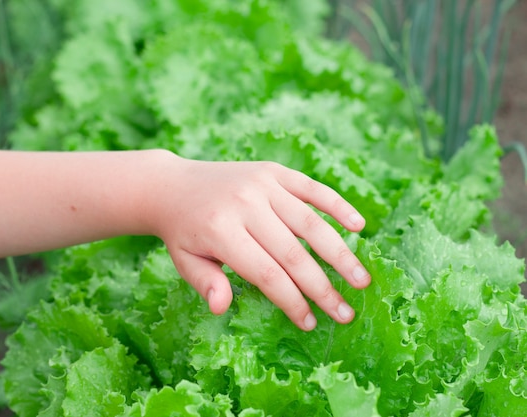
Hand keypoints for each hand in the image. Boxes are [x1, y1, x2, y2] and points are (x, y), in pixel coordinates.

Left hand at [148, 156, 370, 330]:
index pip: (266, 274)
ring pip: (310, 223)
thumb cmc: (184, 232)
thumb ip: (206, 283)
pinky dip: (337, 205)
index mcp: (220, 231)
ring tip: (362, 280)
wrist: (174, 185)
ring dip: (340, 254)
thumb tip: (221, 308)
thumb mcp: (185, 261)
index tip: (310, 323)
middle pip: (293, 252)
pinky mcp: (273, 171)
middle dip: (322, 287)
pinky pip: (312, 188)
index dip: (291, 301)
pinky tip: (358, 226)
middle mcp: (244, 204)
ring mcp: (261, 184)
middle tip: (345, 313)